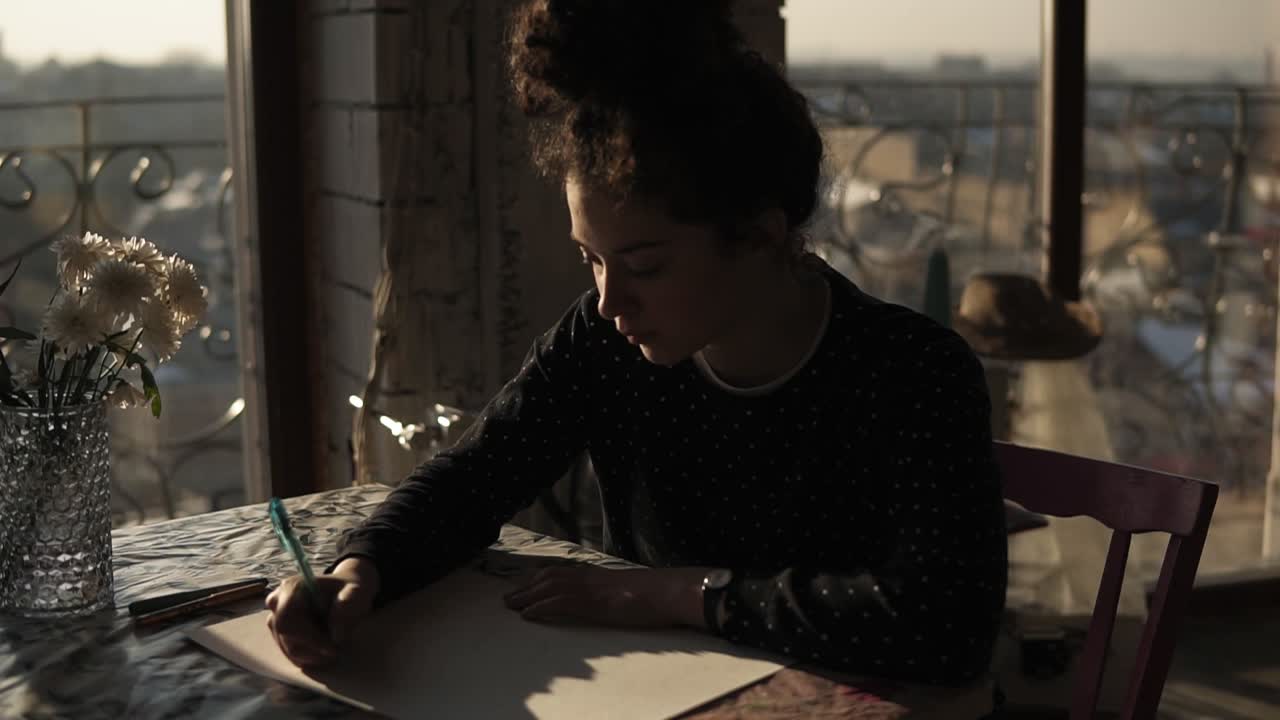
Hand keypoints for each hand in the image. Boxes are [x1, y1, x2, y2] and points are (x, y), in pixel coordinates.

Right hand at [265, 556, 380, 667]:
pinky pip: (290, 653)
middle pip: (286, 637)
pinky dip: (309, 656)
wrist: (345, 594)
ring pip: (288, 648)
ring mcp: (275, 618)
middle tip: (336, 651)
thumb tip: (335, 634)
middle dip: (312, 649)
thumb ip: (348, 605)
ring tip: (333, 647)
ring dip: (312, 654)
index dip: (308, 638)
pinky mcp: (279, 633)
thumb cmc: (349, 591)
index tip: (332, 648)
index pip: (287, 619)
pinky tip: (324, 649)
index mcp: (291, 587)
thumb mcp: (356, 593)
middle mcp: (277, 602)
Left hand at [503, 566, 708, 629]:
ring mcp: (588, 589)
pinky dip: (539, 608)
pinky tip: (527, 615)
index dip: (539, 578)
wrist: (665, 591)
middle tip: (509, 598)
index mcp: (595, 573)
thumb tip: (609, 598)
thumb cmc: (653, 592)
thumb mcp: (626, 587)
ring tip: (510, 606)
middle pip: (547, 578)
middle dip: (526, 587)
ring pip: (547, 588)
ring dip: (526, 596)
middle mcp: (587, 577)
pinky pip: (558, 603)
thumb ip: (611, 590)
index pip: (560, 572)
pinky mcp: (590, 603)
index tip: (525, 585)